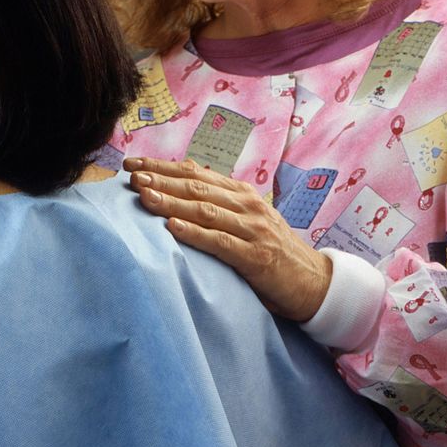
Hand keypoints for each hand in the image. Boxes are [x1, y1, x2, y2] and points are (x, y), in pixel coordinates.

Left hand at [123, 157, 330, 321]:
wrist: (315, 282)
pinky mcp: (256, 256)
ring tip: (143, 195)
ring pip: (204, 210)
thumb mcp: (247, 221)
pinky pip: (220, 243)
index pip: (195, 173)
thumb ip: (219, 207)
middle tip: (131, 176)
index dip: (162, 167)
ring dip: (171, 202)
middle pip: (195, 187)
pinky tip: (171, 228)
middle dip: (160, 179)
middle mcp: (247, 205)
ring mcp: (253, 229)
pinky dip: (194, 233)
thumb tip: (175, 196)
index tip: (132, 164)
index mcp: (241, 194)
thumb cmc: (272, 251)